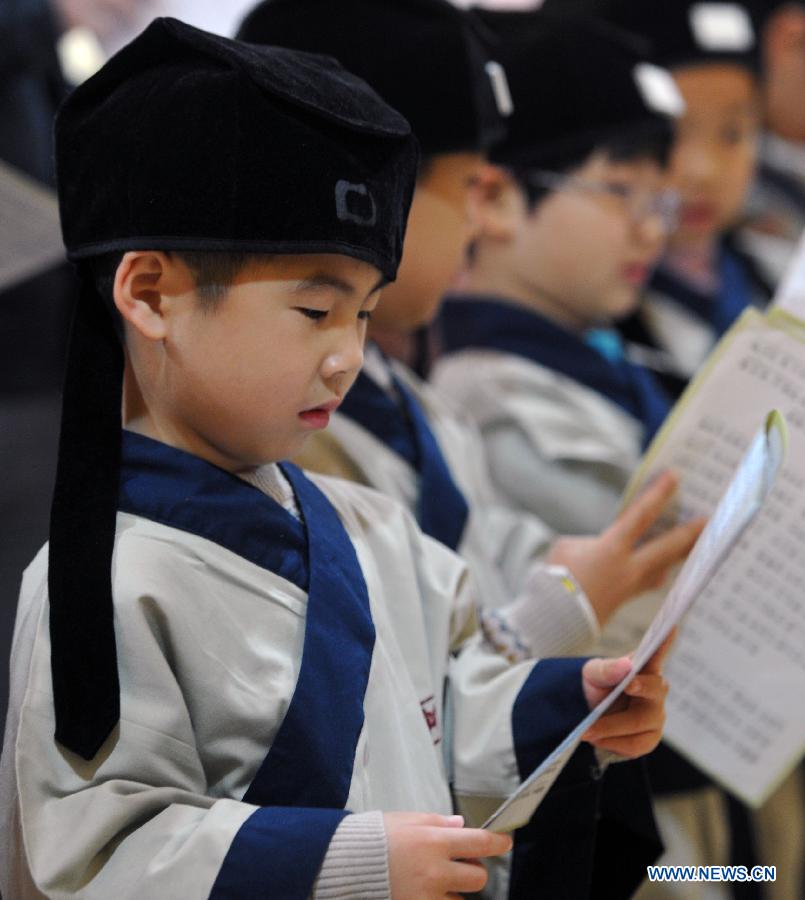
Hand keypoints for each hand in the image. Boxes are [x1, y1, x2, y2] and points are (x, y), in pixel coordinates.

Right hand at [385, 812, 511, 898]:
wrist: (345, 864)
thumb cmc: (377, 837)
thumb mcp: (408, 820)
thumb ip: (438, 822)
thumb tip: (461, 826)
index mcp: (433, 841)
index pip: (479, 842)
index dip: (498, 843)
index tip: (506, 842)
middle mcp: (435, 871)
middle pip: (478, 877)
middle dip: (474, 869)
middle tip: (461, 862)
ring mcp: (427, 896)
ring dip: (457, 890)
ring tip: (438, 879)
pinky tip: (430, 891)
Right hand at [547, 471, 704, 625]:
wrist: (555, 616)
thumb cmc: (556, 576)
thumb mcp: (569, 547)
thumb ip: (592, 542)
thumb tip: (606, 546)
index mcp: (612, 549)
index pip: (641, 515)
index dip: (658, 494)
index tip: (675, 476)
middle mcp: (628, 568)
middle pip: (668, 547)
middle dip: (689, 533)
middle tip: (710, 521)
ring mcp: (630, 586)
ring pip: (664, 567)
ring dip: (680, 555)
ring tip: (695, 545)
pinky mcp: (626, 599)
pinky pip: (650, 581)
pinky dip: (659, 571)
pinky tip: (664, 568)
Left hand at [580, 630, 674, 757]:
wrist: (590, 715)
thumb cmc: (597, 687)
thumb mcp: (592, 674)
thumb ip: (606, 669)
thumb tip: (627, 666)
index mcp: (644, 667)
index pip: (658, 651)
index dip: (665, 640)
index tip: (671, 625)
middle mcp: (656, 690)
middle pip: (653, 692)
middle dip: (635, 692)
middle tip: (621, 692)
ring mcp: (656, 716)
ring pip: (639, 725)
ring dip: (610, 729)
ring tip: (586, 731)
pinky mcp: (650, 738)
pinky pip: (636, 745)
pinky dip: (613, 743)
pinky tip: (596, 740)